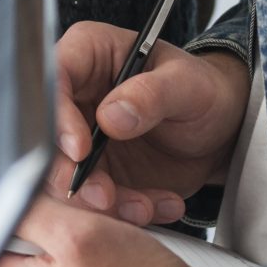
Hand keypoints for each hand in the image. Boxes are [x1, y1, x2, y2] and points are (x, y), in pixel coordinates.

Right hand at [53, 23, 247, 223]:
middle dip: (73, 174)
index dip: (57, 117)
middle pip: (46, 137)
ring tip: (145, 206)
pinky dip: (123, 213)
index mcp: (88, 54)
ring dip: (102, 202)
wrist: (220, 132)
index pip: (52, 80)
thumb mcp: (187, 85)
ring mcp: (82, 138)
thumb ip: (151, 94)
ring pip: (65, 176)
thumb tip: (111, 115)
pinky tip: (158, 206)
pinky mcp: (95, 173)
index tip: (81, 149)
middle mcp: (75, 96)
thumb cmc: (203, 91)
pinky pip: (93, 201)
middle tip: (104, 195)